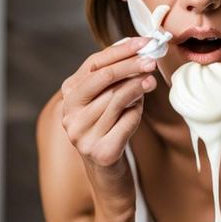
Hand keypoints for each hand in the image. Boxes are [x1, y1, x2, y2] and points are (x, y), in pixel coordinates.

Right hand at [57, 39, 159, 182]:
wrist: (107, 179)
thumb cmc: (110, 134)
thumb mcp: (106, 105)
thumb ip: (114, 82)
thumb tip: (137, 51)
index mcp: (69, 97)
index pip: (94, 64)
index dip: (119, 51)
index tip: (143, 42)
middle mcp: (70, 114)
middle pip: (103, 79)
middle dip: (129, 66)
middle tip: (151, 60)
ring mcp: (83, 134)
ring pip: (116, 100)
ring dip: (137, 87)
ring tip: (152, 80)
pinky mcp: (101, 152)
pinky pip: (126, 123)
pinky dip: (136, 113)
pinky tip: (141, 107)